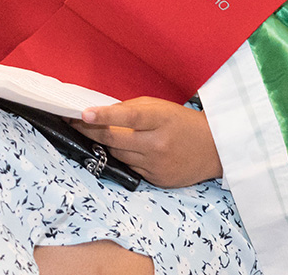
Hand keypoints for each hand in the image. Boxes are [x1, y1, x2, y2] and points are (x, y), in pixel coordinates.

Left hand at [71, 97, 222, 188]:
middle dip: (91, 130)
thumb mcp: (160, 107)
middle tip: (74, 122)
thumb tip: (101, 114)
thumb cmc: (183, 123)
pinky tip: (129, 149)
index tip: (84, 114)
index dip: (105, 116)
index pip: (129, 116)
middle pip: (115, 139)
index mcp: (160, 119)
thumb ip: (132, 109)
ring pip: (118, 154)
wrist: (213, 149)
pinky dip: (125, 157)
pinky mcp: (157, 180)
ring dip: (108, 144)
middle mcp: (158, 144)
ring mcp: (157, 165)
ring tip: (101, 132)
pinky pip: (130, 167)